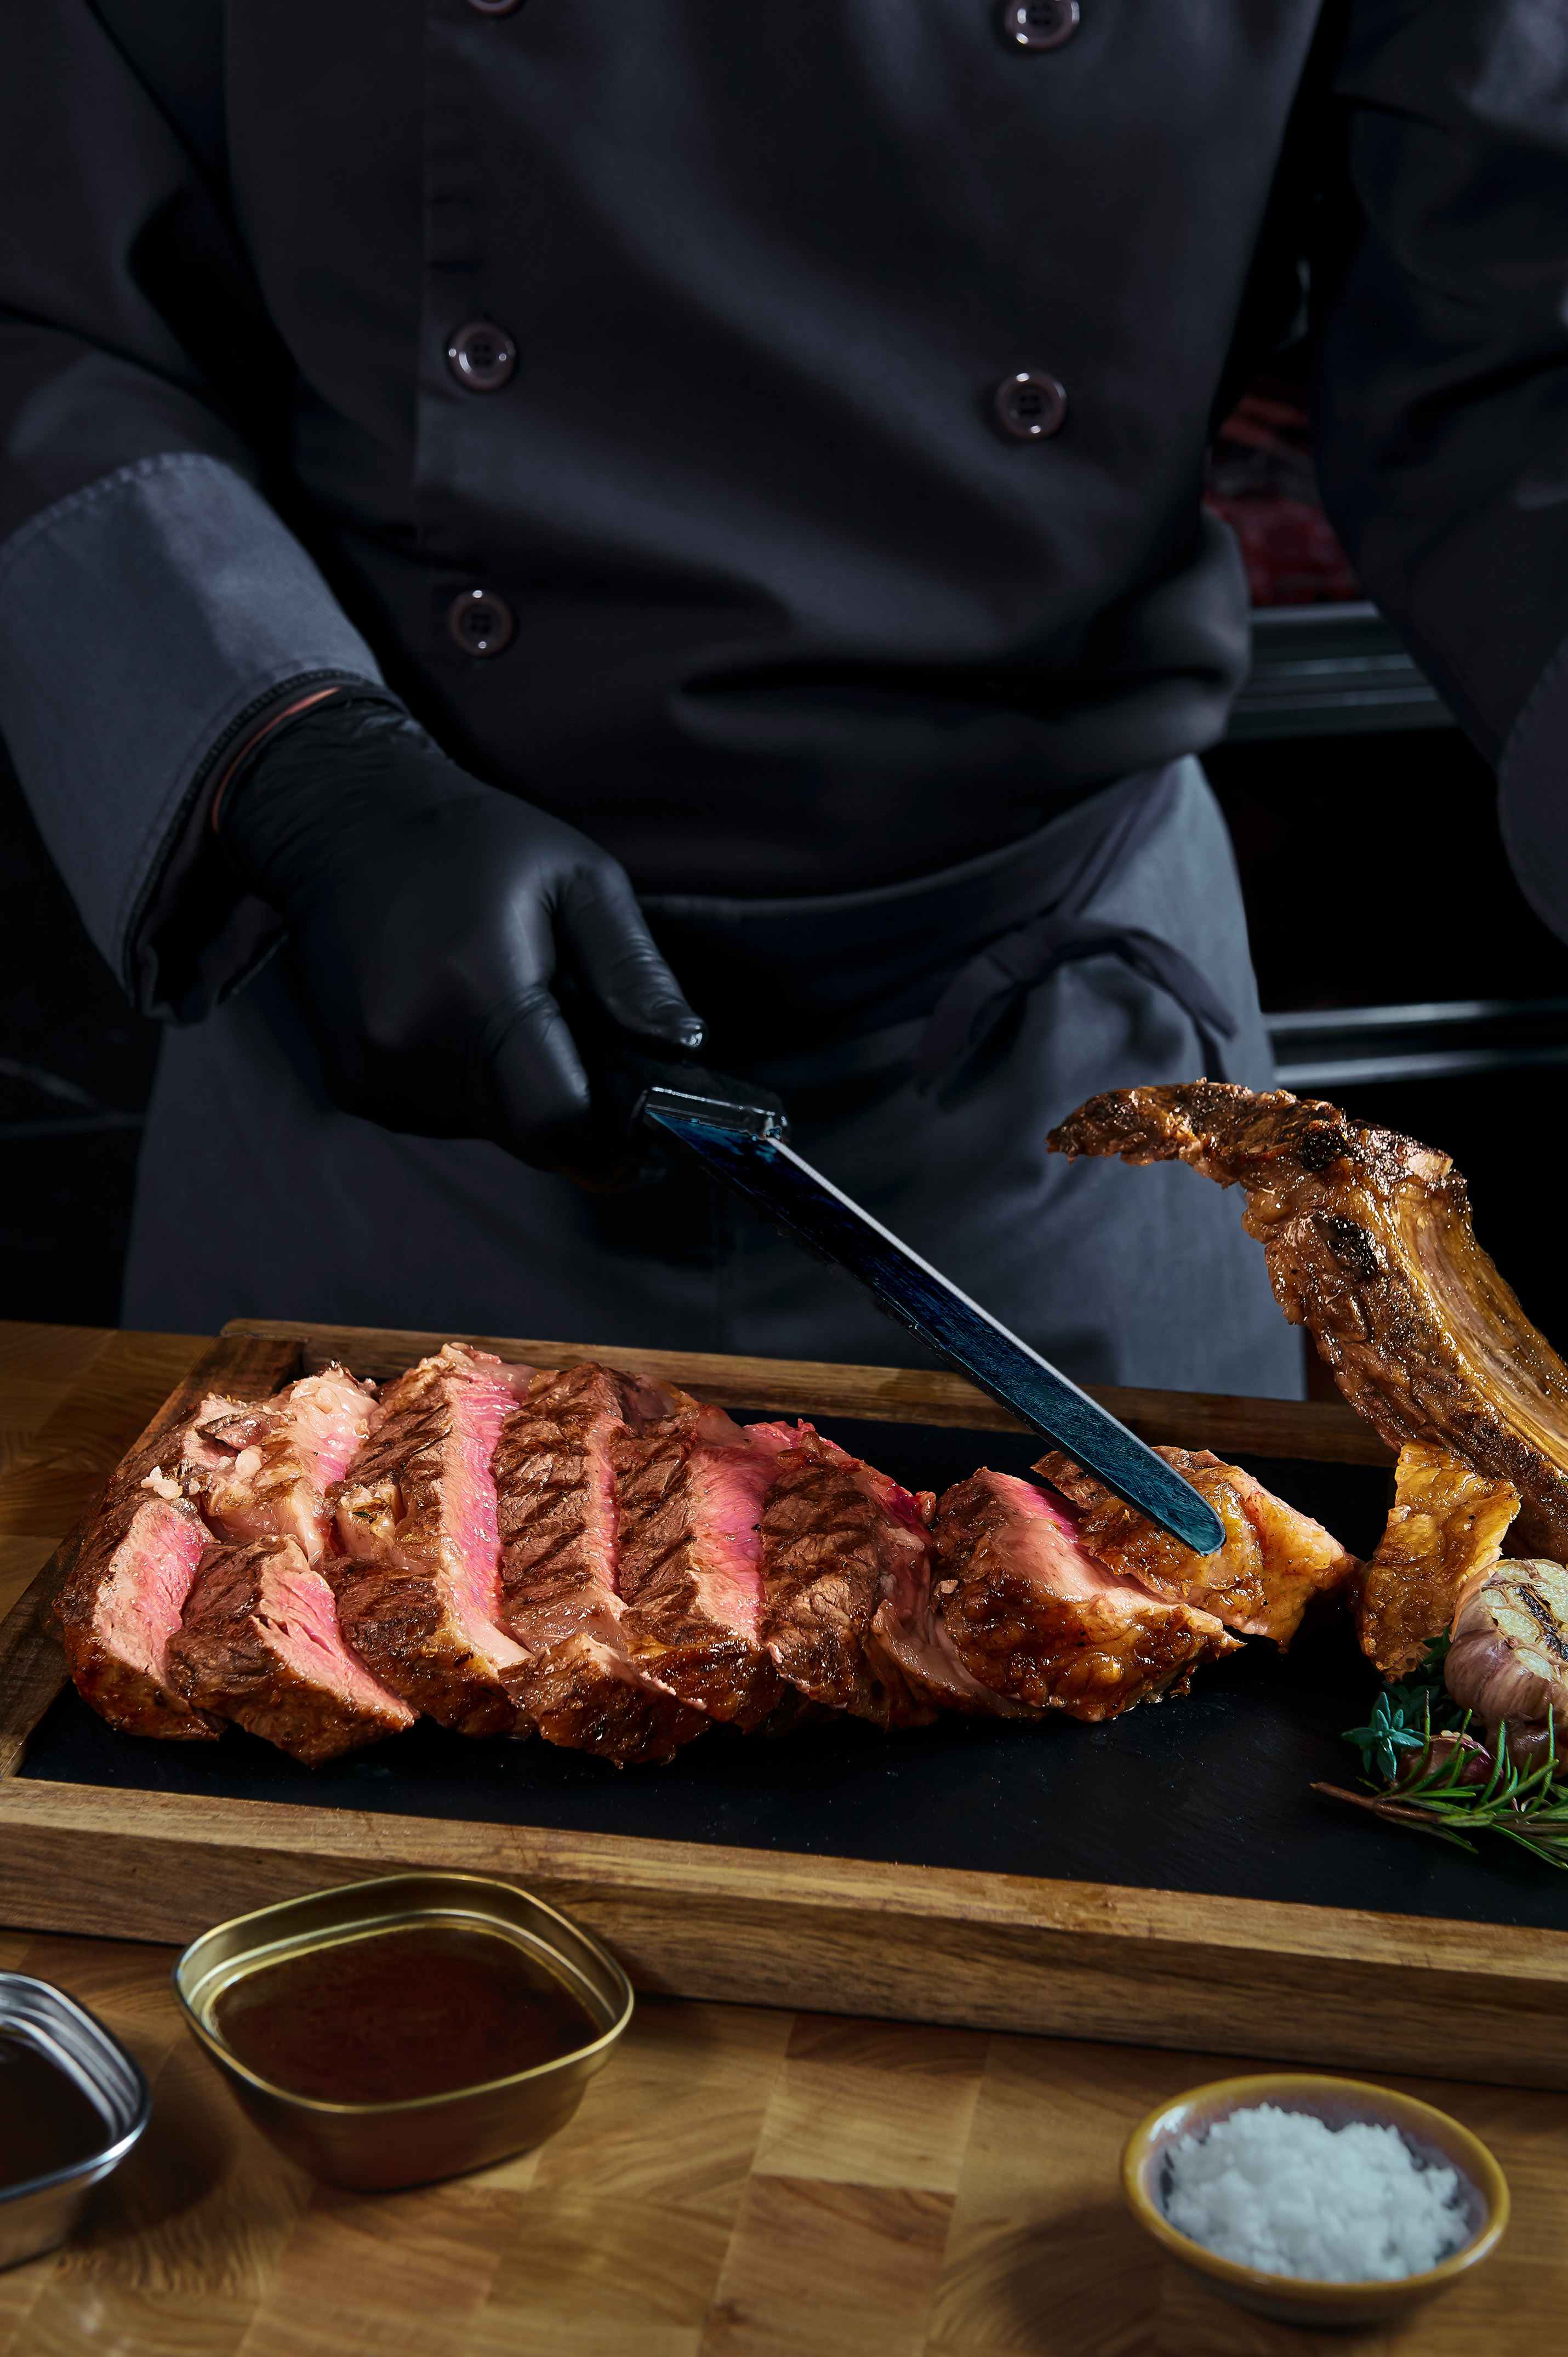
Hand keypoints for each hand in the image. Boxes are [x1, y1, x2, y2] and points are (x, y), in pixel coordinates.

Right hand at [218, 692, 701, 1180]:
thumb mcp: (578, 878)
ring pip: (486, 1128)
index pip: (555, 1123)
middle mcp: (414, 1046)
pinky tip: (459, 1019)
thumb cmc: (476, 843)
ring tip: (506, 1009)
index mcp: (477, 991)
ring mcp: (374, 1072)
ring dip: (516, 1094)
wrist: (345, 824)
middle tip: (576, 1038)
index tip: (644, 1144)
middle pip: (526, 1136)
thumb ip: (632, 970)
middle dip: (567, 1108)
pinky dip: (470, 1087)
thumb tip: (684, 1048)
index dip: (609, 1148)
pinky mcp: (353, 1086)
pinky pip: (442, 1115)